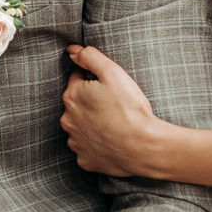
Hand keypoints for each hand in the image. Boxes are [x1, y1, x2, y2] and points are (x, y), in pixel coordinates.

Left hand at [61, 44, 162, 175]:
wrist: (143, 147)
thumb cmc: (129, 108)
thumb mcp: (113, 73)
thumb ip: (90, 57)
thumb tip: (72, 51)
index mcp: (72, 96)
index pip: (78, 79)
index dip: (95, 80)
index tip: (110, 87)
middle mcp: (68, 120)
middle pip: (77, 104)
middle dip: (91, 102)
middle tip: (114, 104)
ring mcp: (75, 142)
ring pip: (81, 126)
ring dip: (92, 123)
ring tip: (114, 123)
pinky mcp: (84, 160)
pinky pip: (87, 148)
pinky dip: (97, 144)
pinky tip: (112, 140)